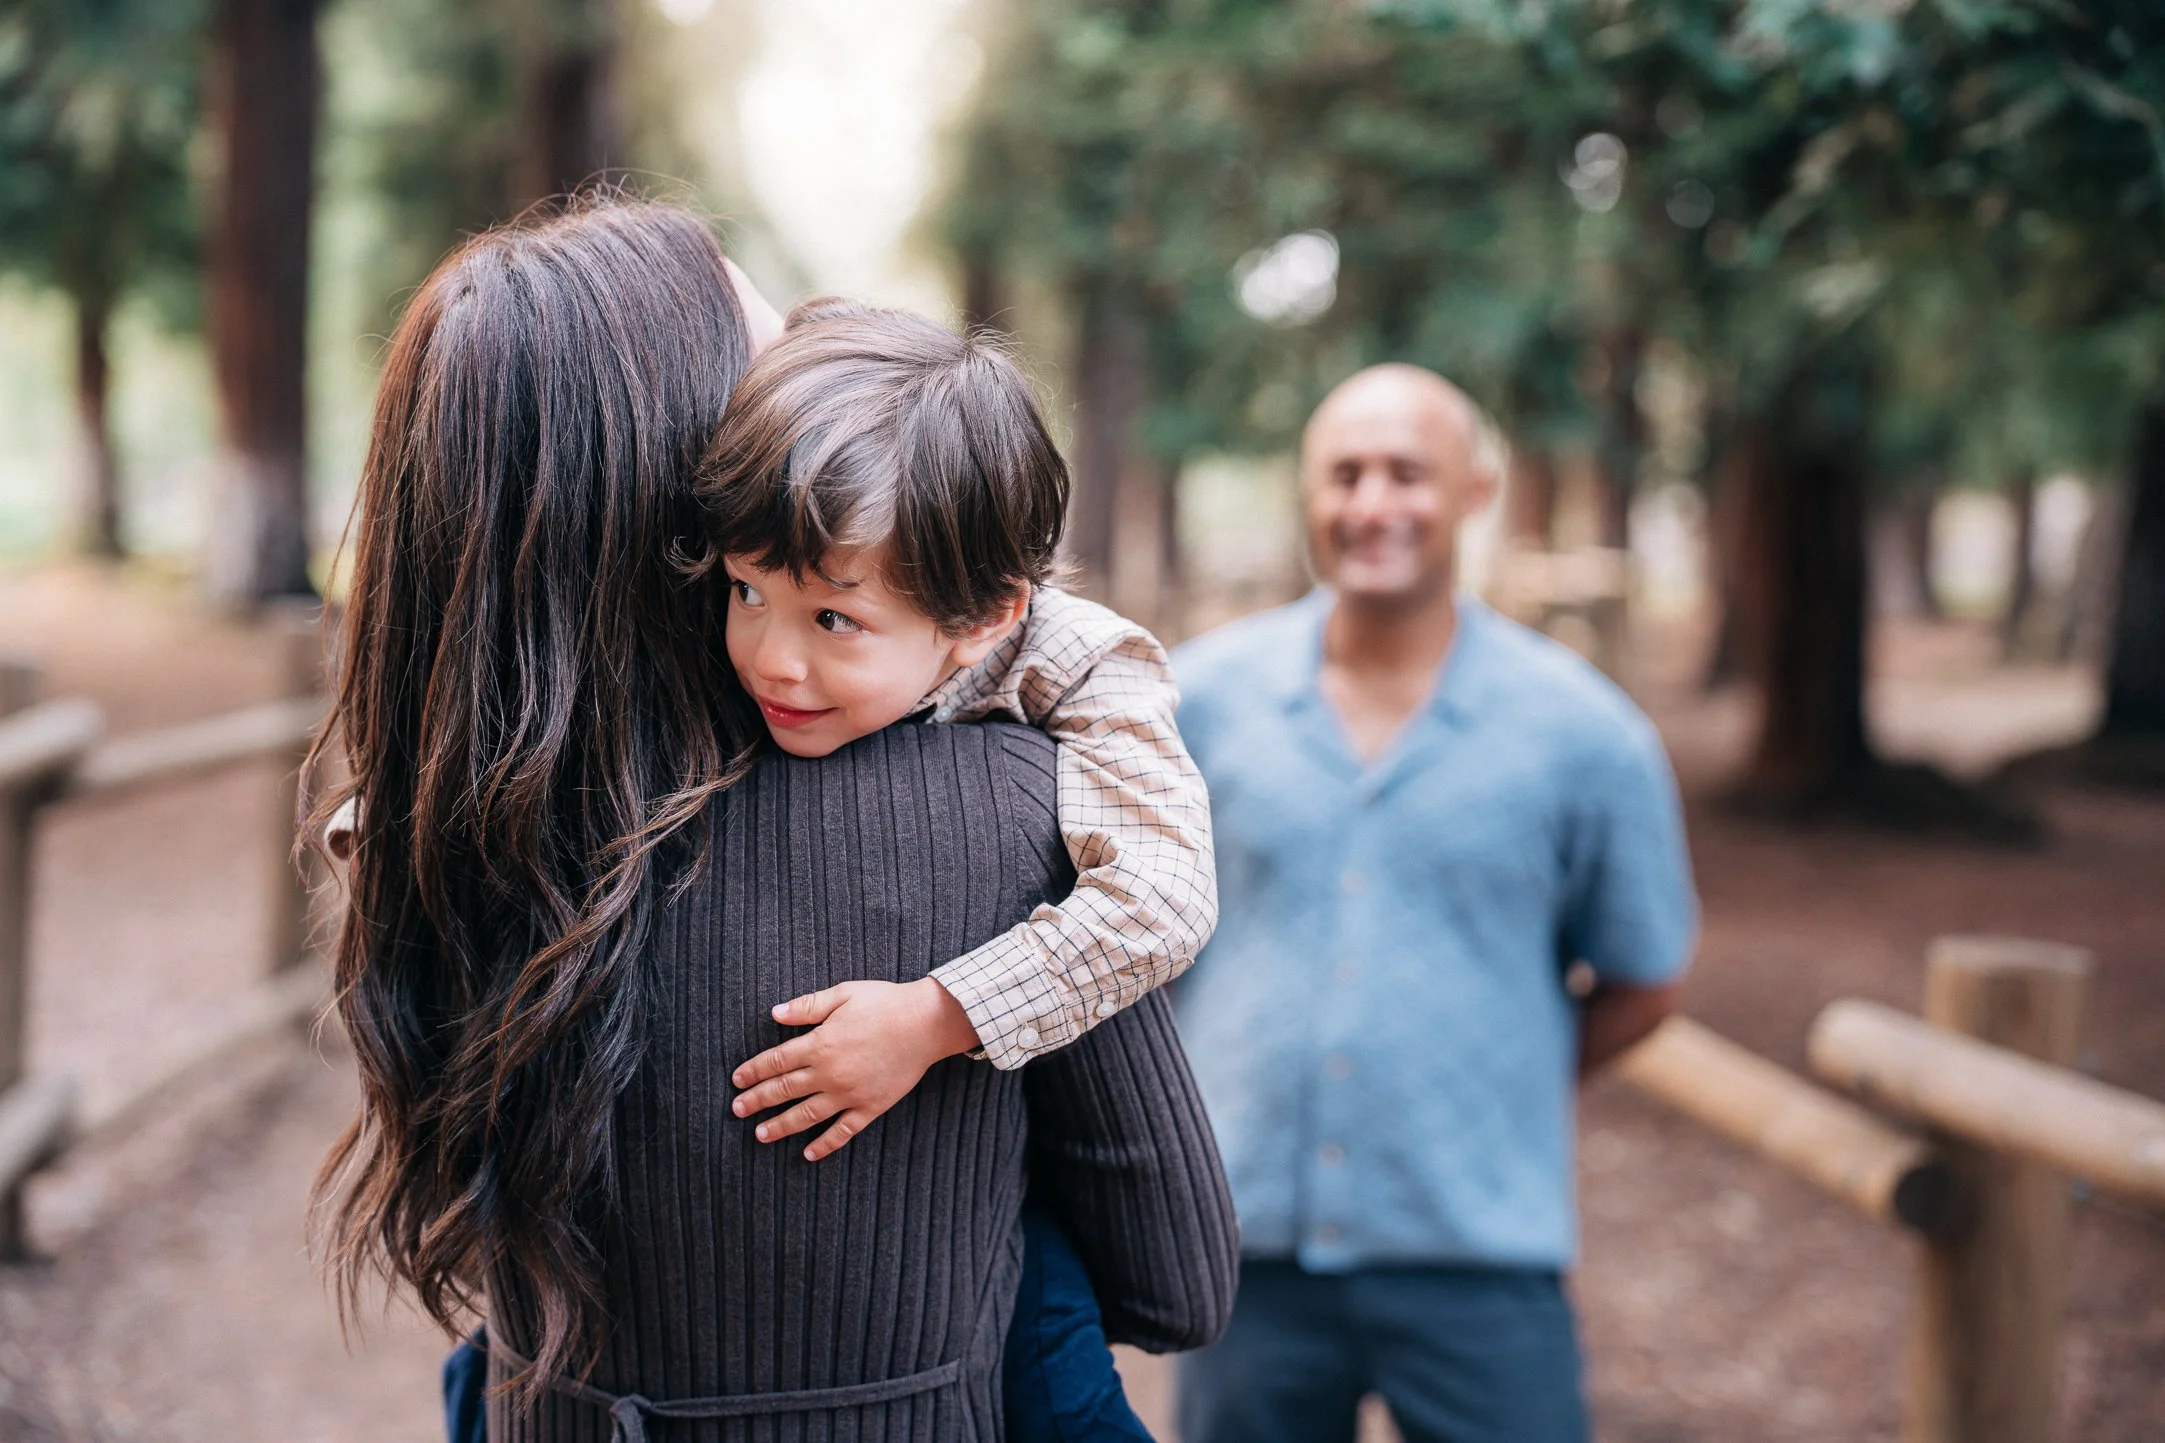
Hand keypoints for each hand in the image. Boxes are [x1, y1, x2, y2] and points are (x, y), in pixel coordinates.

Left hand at [730, 977, 980, 1159]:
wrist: (926, 1024)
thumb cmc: (884, 1003)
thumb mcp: (843, 994)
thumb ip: (807, 1006)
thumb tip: (774, 1012)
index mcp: (819, 1044)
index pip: (776, 1061)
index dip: (754, 1071)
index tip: (737, 1080)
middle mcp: (829, 1073)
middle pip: (784, 1090)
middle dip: (757, 1100)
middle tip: (738, 1109)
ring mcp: (849, 1094)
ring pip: (806, 1115)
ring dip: (781, 1126)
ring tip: (760, 1134)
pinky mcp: (869, 1107)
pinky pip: (842, 1131)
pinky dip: (824, 1144)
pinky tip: (808, 1154)